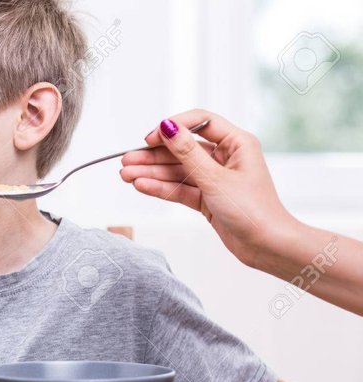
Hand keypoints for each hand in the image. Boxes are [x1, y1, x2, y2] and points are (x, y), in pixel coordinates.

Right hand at [120, 108, 296, 267]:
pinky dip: (161, 188)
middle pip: (182, 149)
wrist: (267, 247)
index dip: (173, 127)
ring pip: (177, 171)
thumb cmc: (255, 212)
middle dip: (153, 156)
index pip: (199, 122)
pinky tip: (141, 186)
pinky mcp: (207, 199)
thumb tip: (167, 128)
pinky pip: (179, 189)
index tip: (151, 139)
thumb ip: (187, 153)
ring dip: (152, 173)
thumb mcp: (216, 179)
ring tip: (126, 175)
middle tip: (127, 161)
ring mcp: (214, 179)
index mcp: (237, 144)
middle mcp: (225, 158)